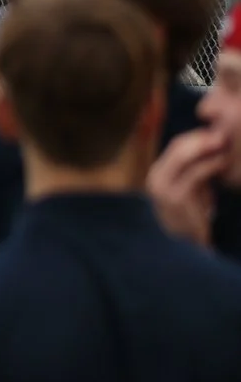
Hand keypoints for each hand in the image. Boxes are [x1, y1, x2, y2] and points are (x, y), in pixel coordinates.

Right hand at [147, 126, 225, 246]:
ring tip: (224, 145)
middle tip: (223, 135)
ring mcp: (163, 187)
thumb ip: (194, 171)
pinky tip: (223, 163)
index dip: (198, 137)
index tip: (218, 134)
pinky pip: (195, 173)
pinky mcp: (176, 197)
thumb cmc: (191, 217)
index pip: (176, 145)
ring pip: (184, 155)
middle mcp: (156, 178)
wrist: (184, 248)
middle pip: (178, 146)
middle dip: (202, 138)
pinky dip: (211, 164)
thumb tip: (212, 147)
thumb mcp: (190, 190)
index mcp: (158, 173)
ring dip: (207, 147)